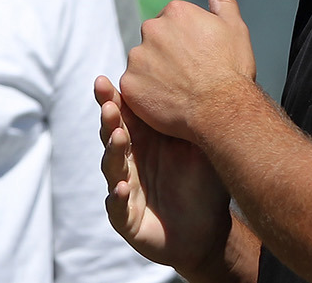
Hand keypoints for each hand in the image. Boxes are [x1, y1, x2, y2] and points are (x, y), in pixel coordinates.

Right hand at [95, 74, 231, 273]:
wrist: (209, 231)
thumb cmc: (203, 185)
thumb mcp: (201, 149)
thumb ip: (193, 122)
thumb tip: (200, 82)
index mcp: (144, 140)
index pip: (124, 115)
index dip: (112, 99)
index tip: (103, 80)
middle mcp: (130, 161)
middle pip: (112, 135)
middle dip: (109, 119)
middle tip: (109, 103)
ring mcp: (125, 188)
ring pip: (112, 167)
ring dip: (113, 151)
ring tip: (118, 135)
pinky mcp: (126, 218)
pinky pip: (117, 207)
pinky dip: (117, 197)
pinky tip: (121, 187)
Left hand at [120, 0, 255, 140]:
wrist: (221, 108)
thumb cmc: (231, 69)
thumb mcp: (235, 29)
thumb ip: (223, 3)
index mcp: (176, 12)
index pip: (171, 21)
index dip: (184, 41)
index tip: (196, 56)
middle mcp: (152, 29)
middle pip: (153, 40)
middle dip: (166, 54)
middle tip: (187, 74)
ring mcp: (138, 57)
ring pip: (142, 63)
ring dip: (154, 74)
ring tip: (178, 90)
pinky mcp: (130, 83)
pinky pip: (135, 87)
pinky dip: (147, 94)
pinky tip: (167, 102)